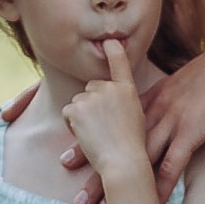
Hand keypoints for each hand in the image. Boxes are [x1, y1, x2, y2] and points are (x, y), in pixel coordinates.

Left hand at [60, 33, 204, 203]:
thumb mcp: (189, 78)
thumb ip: (174, 93)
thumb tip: (171, 104)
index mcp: (153, 97)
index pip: (114, 125)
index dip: (92, 144)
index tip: (71, 160)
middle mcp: (156, 110)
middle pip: (119, 147)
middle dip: (96, 175)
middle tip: (79, 200)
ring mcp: (172, 121)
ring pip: (138, 161)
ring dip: (120, 190)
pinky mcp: (191, 131)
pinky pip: (171, 166)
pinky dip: (160, 189)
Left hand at [60, 38, 152, 193]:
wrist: (125, 163)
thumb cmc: (134, 150)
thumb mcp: (136, 120)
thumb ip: (124, 104)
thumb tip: (111, 100)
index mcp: (128, 91)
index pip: (120, 64)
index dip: (114, 50)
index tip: (110, 39)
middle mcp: (111, 88)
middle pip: (91, 88)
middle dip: (91, 105)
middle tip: (104, 129)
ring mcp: (94, 97)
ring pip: (78, 103)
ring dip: (82, 118)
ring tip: (98, 136)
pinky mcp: (78, 108)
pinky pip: (68, 113)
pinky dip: (73, 126)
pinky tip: (88, 137)